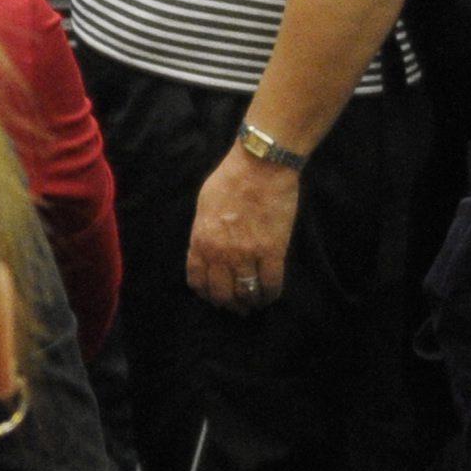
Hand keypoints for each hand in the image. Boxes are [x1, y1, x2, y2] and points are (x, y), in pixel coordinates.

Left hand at [184, 149, 299, 312]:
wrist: (260, 165)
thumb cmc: (230, 178)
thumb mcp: (204, 205)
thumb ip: (203, 231)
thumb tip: (207, 248)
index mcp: (201, 240)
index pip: (198, 280)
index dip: (206, 293)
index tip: (215, 295)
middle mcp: (220, 253)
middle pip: (221, 294)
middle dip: (228, 304)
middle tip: (237, 305)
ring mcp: (247, 254)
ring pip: (246, 294)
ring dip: (250, 303)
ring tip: (255, 302)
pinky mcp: (272, 252)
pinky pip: (270, 285)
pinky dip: (270, 295)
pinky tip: (270, 295)